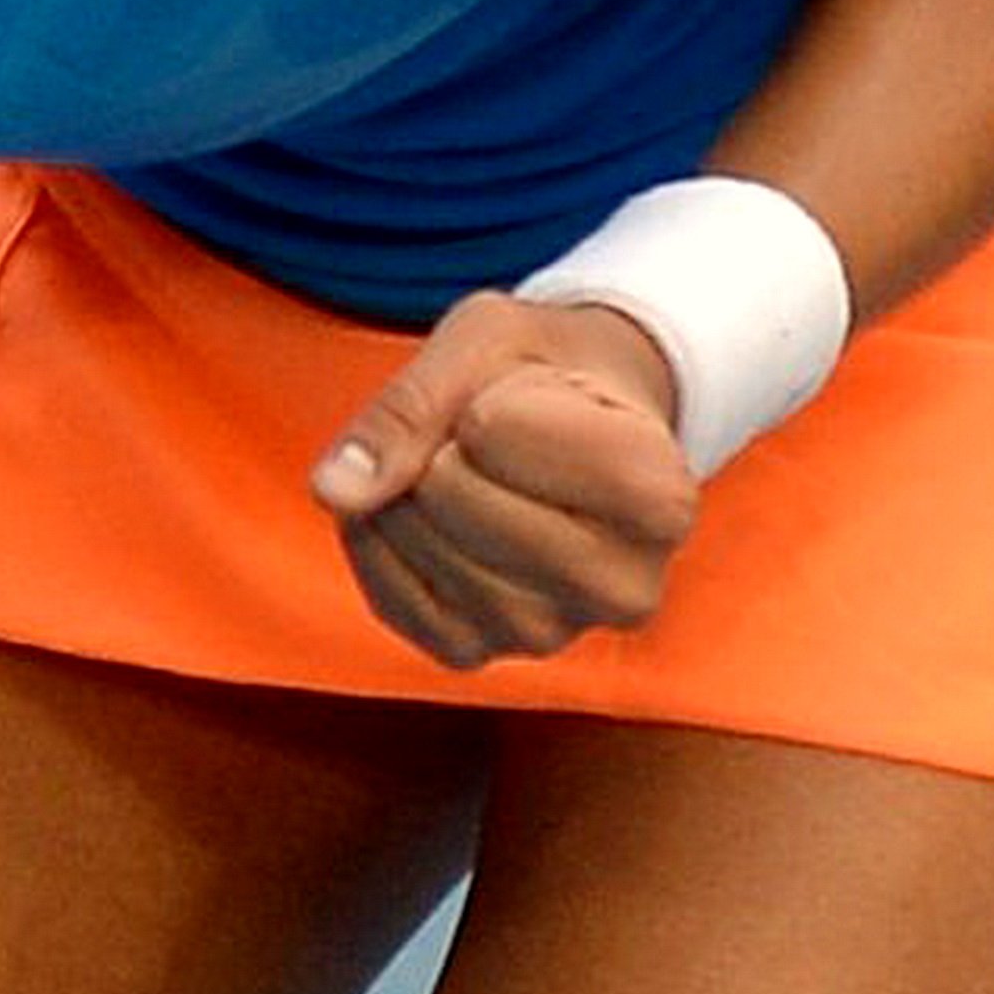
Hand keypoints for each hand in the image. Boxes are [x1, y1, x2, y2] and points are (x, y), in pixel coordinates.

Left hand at [308, 292, 700, 668]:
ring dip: (402, 493)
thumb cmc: (541, 370)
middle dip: (435, 445)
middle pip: (452, 497)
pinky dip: (377, 540)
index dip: (479, 397)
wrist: (570, 419)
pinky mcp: (483, 654)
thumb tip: (333, 492)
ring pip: (422, 551)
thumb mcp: (486, 340)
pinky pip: (393, 600)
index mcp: (660, 496)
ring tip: (455, 468)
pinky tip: (414, 509)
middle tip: (483, 436)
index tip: (527, 398)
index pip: (494, 434)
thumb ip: (410, 405)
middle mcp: (624, 587)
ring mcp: (554, 633)